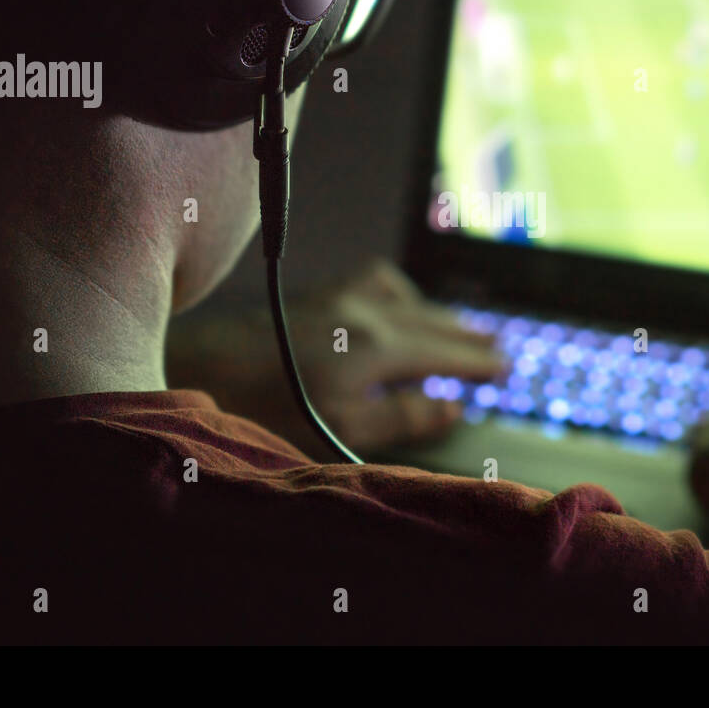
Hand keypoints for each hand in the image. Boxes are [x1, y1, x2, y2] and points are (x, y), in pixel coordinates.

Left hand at [285, 259, 505, 453]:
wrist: (203, 364)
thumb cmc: (268, 407)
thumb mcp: (341, 427)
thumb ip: (402, 418)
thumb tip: (451, 409)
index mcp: (378, 348)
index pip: (443, 355)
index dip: (477, 363)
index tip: (505, 368)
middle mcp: (365, 313)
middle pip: (431, 323)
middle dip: (466, 336)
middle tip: (496, 347)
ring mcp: (339, 297)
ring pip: (406, 298)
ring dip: (435, 313)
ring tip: (454, 328)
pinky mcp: (314, 294)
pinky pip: (372, 280)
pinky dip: (397, 291)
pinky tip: (394, 301)